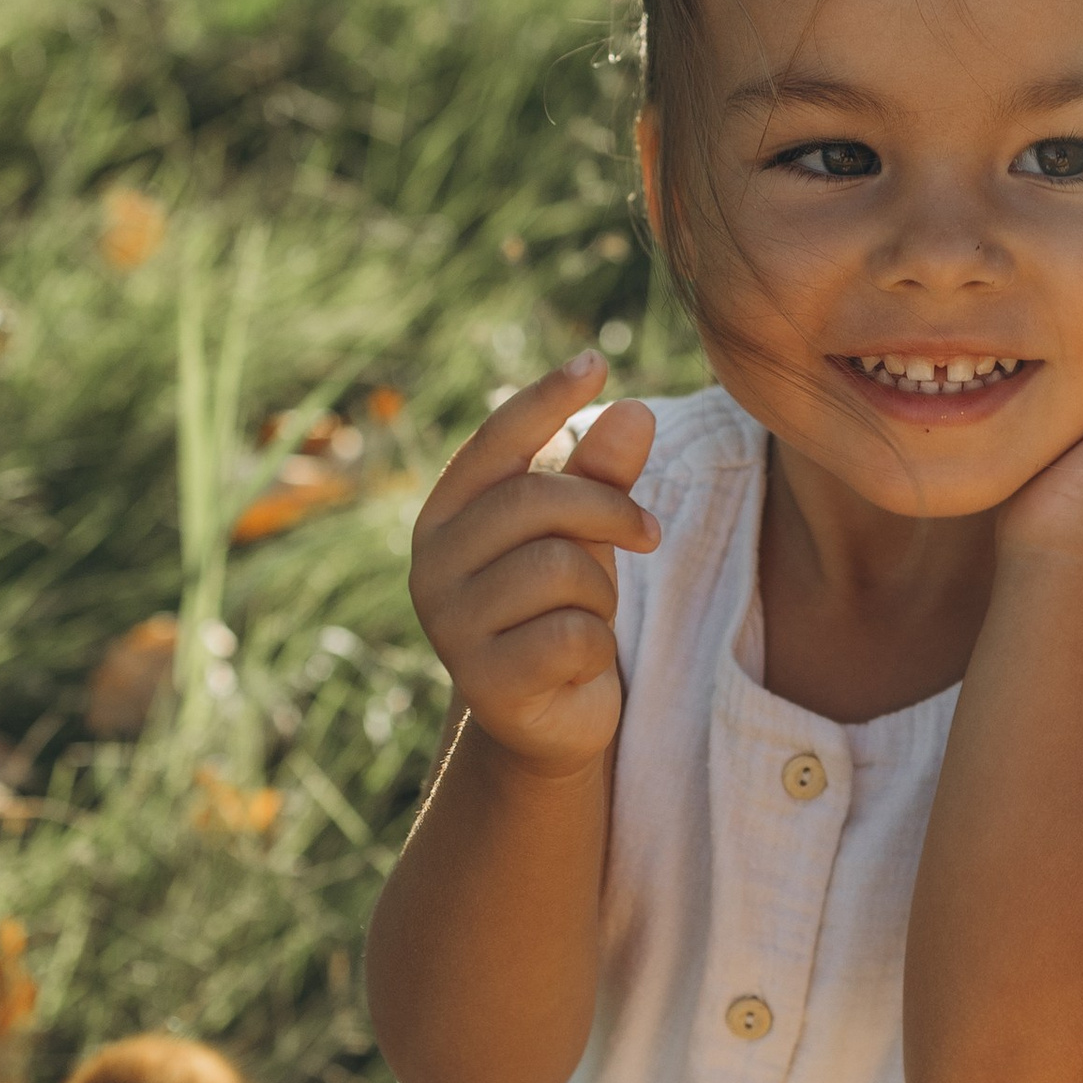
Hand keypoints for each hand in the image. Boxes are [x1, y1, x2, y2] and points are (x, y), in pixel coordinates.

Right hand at [408, 360, 658, 778]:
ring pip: (560, 567)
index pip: (496, 443)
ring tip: (592, 616)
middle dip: (610, 511)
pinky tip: (582, 662)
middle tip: (652, 534)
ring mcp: (449, 626)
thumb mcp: (585, 536)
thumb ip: (604, 477)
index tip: (595, 360)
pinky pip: (572, 634)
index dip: (544, 399)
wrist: (548, 722)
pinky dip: (598, 645)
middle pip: (535, 499)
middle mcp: (431, 565)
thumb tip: (638, 410)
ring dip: (602, 591)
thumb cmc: (561, 611)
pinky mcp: (482, 683)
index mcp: (446, 516)